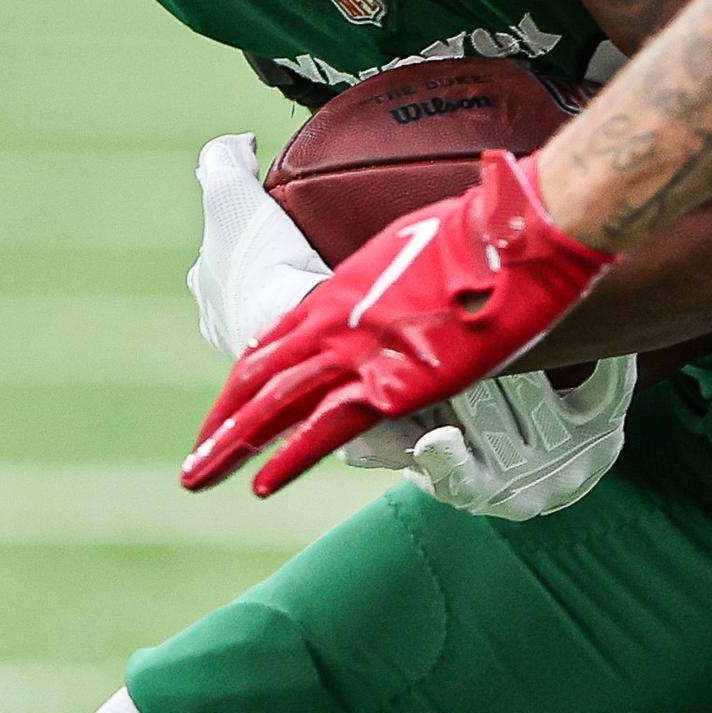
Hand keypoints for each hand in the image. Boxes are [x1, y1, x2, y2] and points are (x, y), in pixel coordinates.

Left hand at [181, 148, 615, 499]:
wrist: (515, 234)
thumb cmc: (485, 228)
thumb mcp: (422, 242)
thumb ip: (401, 273)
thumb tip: (410, 281)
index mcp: (342, 286)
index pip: (275, 339)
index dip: (247, 375)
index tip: (230, 399)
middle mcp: (336, 319)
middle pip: (259, 376)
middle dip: (224, 419)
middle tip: (196, 457)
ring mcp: (360, 351)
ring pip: (275, 405)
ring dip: (233, 445)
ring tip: (199, 477)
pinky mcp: (394, 382)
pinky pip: (327, 429)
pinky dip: (291, 459)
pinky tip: (262, 484)